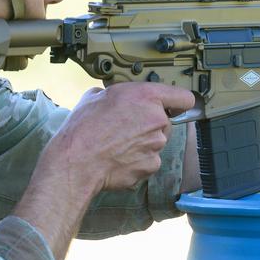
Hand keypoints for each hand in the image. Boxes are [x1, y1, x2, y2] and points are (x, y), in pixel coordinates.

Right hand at [48, 82, 194, 192]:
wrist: (77, 162)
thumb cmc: (83, 129)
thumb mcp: (95, 96)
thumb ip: (116, 94)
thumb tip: (115, 97)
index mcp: (147, 96)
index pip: (183, 97)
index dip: (178, 102)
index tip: (174, 106)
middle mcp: (157, 120)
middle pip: (165, 122)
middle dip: (150, 124)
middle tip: (126, 127)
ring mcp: (156, 144)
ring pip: (156, 142)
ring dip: (142, 143)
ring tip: (117, 145)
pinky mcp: (151, 166)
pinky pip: (149, 161)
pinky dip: (137, 161)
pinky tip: (118, 159)